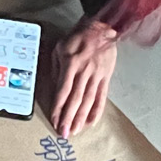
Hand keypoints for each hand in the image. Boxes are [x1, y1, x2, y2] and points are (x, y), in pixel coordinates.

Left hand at [49, 20, 118, 138]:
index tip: (54, 120)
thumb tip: (56, 89)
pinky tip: (92, 122)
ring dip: (81, 118)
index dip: (58, 107)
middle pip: (76, 99)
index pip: (63, 90)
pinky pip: (102, 96)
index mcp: (71, 64)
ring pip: (88, 100)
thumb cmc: (77, 37)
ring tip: (76, 131)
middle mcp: (84, 71)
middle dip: (69, 118)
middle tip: (64, 133)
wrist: (101, 27)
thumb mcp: (60, 48)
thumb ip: (57, 68)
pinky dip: (97, 110)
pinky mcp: (106, 77)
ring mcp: (97, 75)